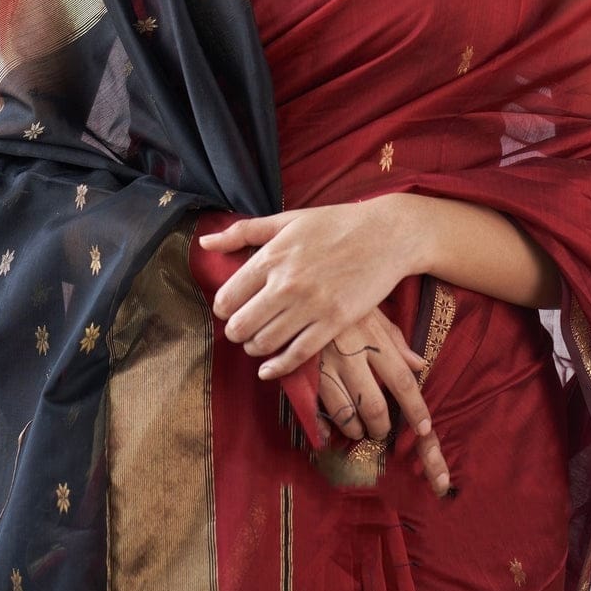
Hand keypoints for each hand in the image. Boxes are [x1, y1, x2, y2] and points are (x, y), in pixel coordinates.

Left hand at [199, 201, 418, 377]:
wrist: (385, 234)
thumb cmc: (335, 223)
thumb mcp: (287, 220)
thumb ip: (243, 232)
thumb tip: (205, 242)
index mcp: (272, 255)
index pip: (228, 297)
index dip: (224, 310)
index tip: (230, 311)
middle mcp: (286, 282)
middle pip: (241, 325)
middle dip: (236, 333)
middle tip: (241, 332)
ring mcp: (311, 304)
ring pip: (265, 342)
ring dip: (255, 349)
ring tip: (257, 344)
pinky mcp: (335, 321)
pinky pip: (297, 354)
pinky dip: (277, 367)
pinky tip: (269, 369)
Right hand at [318, 307, 452, 496]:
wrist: (295, 285)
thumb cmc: (339, 298)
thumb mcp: (370, 309)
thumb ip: (394, 338)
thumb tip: (419, 365)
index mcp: (372, 337)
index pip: (401, 380)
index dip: (415, 409)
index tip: (423, 428)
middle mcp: (349, 354)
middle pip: (373, 406)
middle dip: (380, 427)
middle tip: (381, 431)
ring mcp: (323, 364)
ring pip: (345, 413)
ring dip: (355, 429)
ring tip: (358, 429)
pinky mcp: (299, 371)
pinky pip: (313, 410)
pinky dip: (323, 427)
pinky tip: (329, 431)